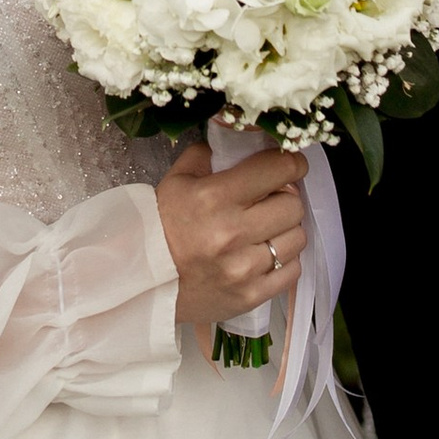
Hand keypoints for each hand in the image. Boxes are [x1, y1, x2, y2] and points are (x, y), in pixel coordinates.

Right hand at [156, 138, 307, 336]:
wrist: (141, 281)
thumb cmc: (160, 226)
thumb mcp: (176, 181)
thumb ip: (208, 155)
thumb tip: (242, 143)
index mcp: (215, 197)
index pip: (278, 169)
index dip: (291, 163)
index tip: (290, 165)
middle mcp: (233, 232)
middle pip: (293, 205)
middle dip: (286, 198)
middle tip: (271, 201)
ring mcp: (244, 268)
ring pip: (297, 238)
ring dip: (285, 230)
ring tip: (266, 231)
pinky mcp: (251, 295)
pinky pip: (292, 270)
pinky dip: (284, 261)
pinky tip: (265, 255)